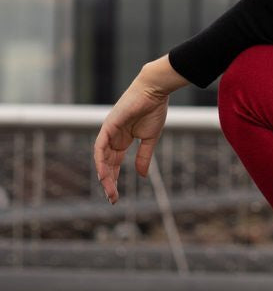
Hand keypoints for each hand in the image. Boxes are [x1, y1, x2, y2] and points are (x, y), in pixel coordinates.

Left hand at [93, 56, 188, 203]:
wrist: (154, 91)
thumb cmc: (154, 110)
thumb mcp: (150, 139)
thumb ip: (144, 157)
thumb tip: (142, 176)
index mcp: (122, 140)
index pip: (114, 163)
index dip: (114, 179)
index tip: (116, 195)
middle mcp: (112, 137)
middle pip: (107, 164)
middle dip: (109, 182)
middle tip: (112, 199)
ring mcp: (109, 131)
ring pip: (102, 158)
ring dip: (104, 175)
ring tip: (109, 190)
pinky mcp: (108, 126)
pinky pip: (100, 146)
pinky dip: (100, 160)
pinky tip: (103, 174)